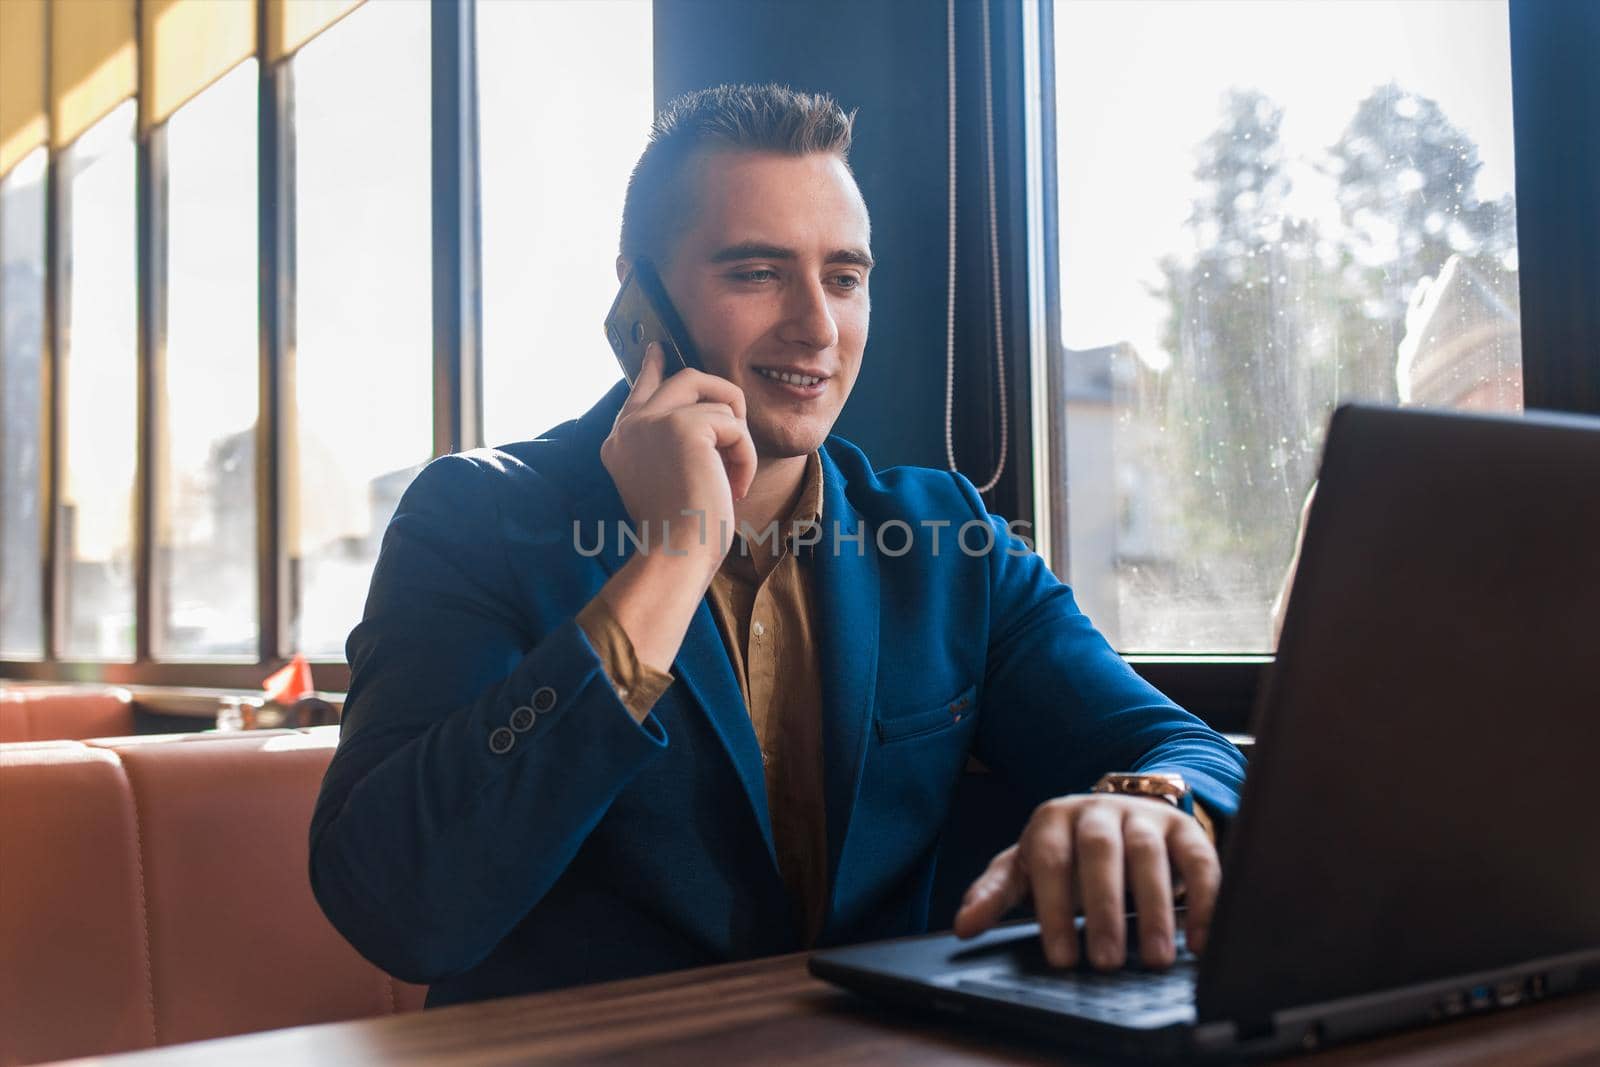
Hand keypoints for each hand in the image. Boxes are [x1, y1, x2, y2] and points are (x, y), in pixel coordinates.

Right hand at [601, 343, 757, 570]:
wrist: (676, 552)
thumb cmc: (680, 532)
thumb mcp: (665, 480)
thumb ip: (670, 444)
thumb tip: (702, 417)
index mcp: (620, 442)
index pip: (640, 390)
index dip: (654, 367)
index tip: (658, 349)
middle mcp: (631, 426)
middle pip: (685, 379)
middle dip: (721, 393)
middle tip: (738, 416)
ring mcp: (654, 421)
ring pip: (718, 400)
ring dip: (738, 441)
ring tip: (733, 478)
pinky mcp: (684, 426)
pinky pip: (734, 426)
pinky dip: (746, 458)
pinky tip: (736, 487)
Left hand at [952, 793, 1219, 970]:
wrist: (1123, 814)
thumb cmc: (1067, 853)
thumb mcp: (1026, 867)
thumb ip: (995, 893)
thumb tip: (964, 925)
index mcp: (1053, 818)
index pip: (1050, 859)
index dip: (1054, 909)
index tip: (1061, 957)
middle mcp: (1099, 810)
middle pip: (1100, 852)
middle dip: (1104, 908)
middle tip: (1106, 962)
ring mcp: (1145, 817)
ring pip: (1149, 855)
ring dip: (1154, 908)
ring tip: (1154, 959)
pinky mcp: (1186, 831)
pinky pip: (1201, 859)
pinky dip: (1204, 900)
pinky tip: (1199, 940)